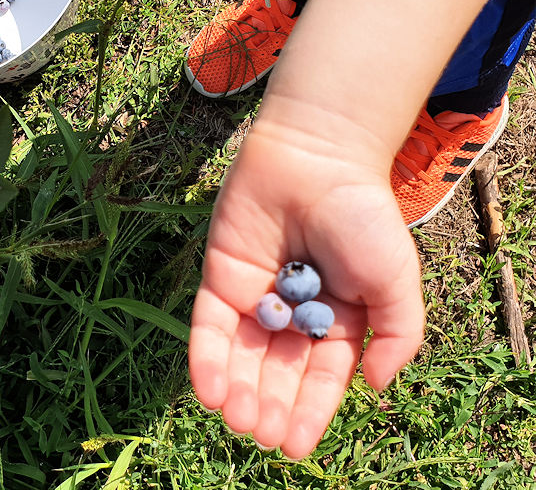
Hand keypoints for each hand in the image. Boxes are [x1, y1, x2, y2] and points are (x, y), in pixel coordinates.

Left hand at [188, 117, 424, 457]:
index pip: (319, 378)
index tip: (296, 447)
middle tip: (262, 437)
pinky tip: (209, 390)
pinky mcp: (220, 276)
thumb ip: (396, 336)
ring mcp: (254, 296)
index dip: (308, 412)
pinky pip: (208, 325)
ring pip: (240, 356)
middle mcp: (292, 315)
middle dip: (269, 407)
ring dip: (236, 391)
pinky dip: (206, 359)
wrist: (317, 157)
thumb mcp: (397, 281)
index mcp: (336, 322)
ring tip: (238, 421)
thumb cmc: (363, 217)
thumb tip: (375, 386)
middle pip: (275, 372)